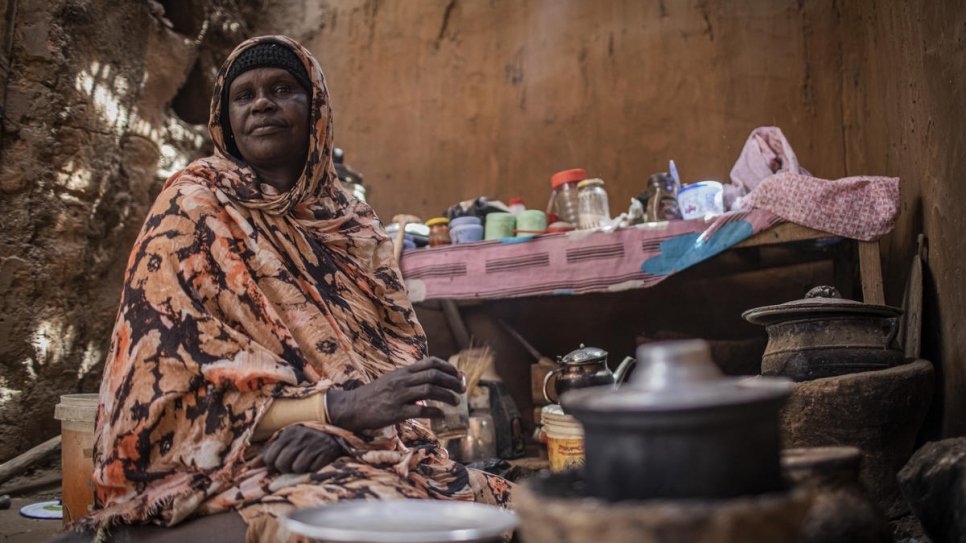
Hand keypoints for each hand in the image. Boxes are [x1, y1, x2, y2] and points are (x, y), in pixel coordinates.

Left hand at [261, 425, 342, 473]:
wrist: (336, 431)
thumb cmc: (307, 439)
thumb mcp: (287, 439)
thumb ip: (269, 451)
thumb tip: (250, 467)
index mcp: (287, 433)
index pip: (269, 457)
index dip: (273, 463)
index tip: (281, 460)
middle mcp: (299, 438)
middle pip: (281, 464)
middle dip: (286, 467)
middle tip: (294, 462)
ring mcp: (313, 445)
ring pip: (296, 468)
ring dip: (299, 469)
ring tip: (305, 460)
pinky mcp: (325, 453)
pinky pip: (311, 470)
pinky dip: (311, 469)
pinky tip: (315, 461)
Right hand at [326, 356, 463, 431]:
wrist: (351, 407)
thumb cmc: (374, 394)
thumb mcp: (392, 380)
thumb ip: (410, 378)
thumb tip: (431, 380)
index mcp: (402, 371)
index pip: (430, 362)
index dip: (448, 367)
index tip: (458, 374)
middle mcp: (402, 380)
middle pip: (434, 375)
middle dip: (452, 381)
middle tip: (462, 388)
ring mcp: (399, 396)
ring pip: (429, 391)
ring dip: (447, 396)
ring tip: (456, 401)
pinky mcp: (395, 413)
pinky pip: (420, 411)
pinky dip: (434, 412)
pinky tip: (441, 415)